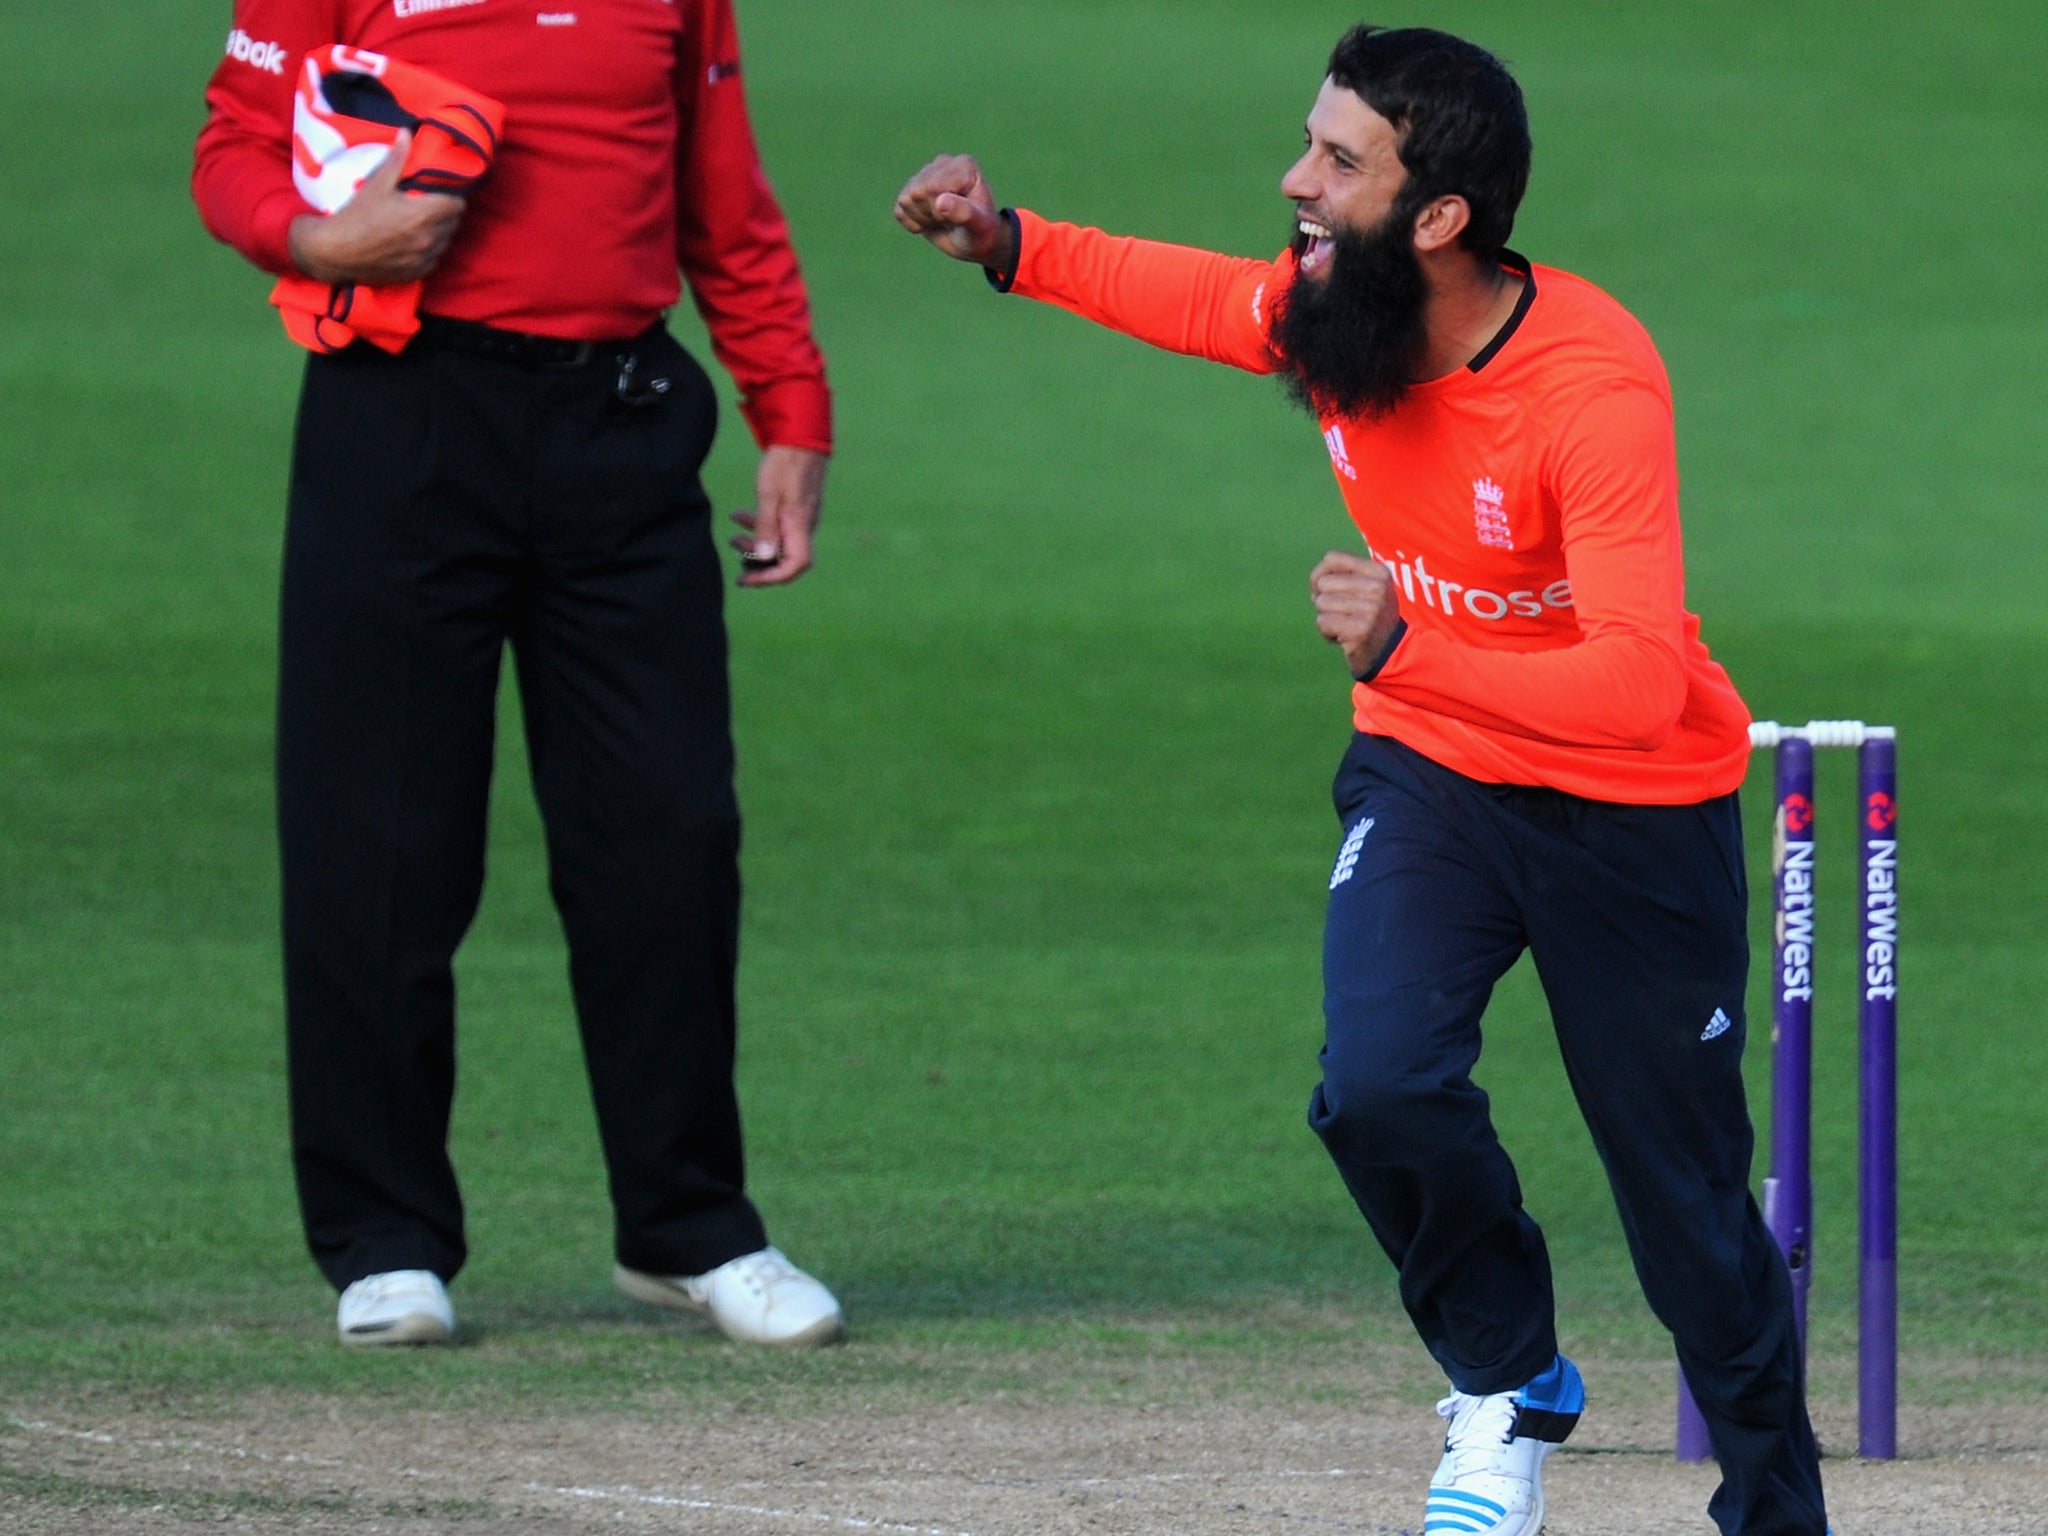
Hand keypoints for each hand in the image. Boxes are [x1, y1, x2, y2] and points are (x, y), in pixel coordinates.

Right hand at [287, 129, 466, 285]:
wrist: (335, 252)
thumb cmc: (355, 216)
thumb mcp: (376, 184)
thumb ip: (396, 160)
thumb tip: (407, 134)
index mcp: (422, 215)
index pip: (457, 205)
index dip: (452, 196)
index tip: (441, 192)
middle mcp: (428, 240)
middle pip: (454, 223)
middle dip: (445, 213)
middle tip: (430, 205)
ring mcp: (423, 259)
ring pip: (446, 242)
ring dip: (439, 232)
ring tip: (422, 223)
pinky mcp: (417, 274)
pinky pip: (435, 260)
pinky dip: (430, 251)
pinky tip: (414, 242)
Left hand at [730, 445, 826, 586]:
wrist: (800, 438)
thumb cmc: (785, 463)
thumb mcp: (768, 493)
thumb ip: (766, 527)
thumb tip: (762, 559)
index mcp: (800, 526)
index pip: (793, 567)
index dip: (770, 578)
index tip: (747, 578)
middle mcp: (803, 527)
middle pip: (784, 560)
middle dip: (758, 563)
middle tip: (735, 552)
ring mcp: (800, 519)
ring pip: (778, 544)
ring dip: (755, 545)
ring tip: (733, 535)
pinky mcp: (794, 510)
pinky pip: (778, 529)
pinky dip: (758, 527)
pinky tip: (738, 515)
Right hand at [892, 154, 1015, 268]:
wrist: (974, 243)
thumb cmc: (982, 232)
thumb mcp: (979, 226)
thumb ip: (963, 212)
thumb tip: (940, 202)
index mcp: (963, 166)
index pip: (932, 186)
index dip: (941, 210)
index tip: (960, 216)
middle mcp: (943, 163)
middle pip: (917, 192)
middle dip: (932, 214)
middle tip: (952, 220)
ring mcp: (926, 174)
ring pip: (905, 200)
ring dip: (923, 219)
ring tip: (943, 220)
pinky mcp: (911, 190)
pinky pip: (899, 210)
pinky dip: (912, 224)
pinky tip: (930, 221)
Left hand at [1311, 550, 1400, 676]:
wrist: (1390, 652)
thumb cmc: (1370, 616)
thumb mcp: (1367, 587)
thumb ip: (1343, 575)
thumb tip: (1316, 580)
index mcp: (1379, 572)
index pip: (1332, 559)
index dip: (1319, 574)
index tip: (1323, 590)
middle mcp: (1377, 588)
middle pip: (1323, 583)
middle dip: (1324, 600)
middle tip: (1342, 614)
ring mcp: (1371, 609)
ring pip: (1321, 603)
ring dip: (1327, 618)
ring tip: (1345, 626)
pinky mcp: (1360, 630)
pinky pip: (1323, 622)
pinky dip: (1327, 633)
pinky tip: (1343, 638)